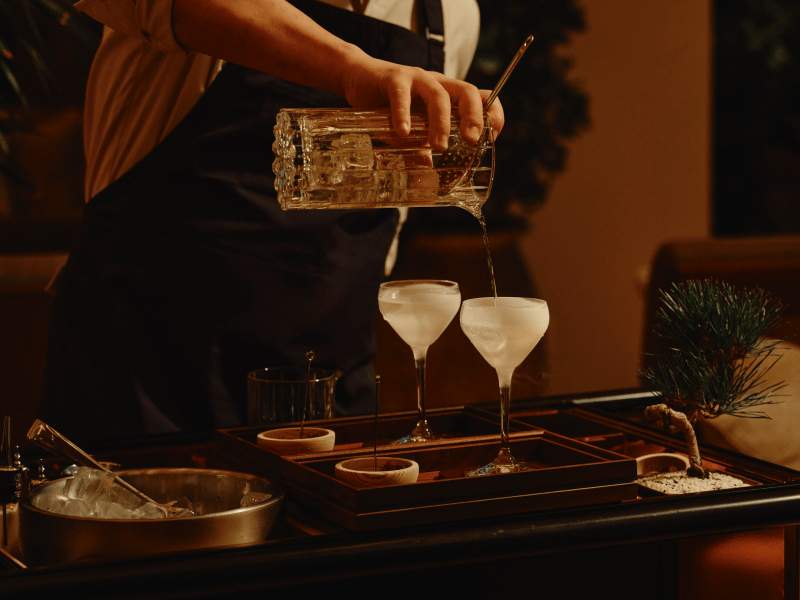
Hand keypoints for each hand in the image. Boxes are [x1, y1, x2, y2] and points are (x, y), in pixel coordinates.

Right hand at [341, 51, 504, 149]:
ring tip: (438, 146)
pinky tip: (402, 133)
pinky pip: (402, 95)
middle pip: (467, 92)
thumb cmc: (388, 105)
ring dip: (441, 123)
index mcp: (447, 94)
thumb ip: (419, 146)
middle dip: (474, 117)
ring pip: (438, 95)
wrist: (357, 77)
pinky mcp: (393, 78)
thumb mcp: (410, 129)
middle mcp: (437, 84)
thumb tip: (428, 169)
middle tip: (472, 141)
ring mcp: (416, 79)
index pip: (481, 97)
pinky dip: (403, 114)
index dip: (493, 114)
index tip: (492, 136)